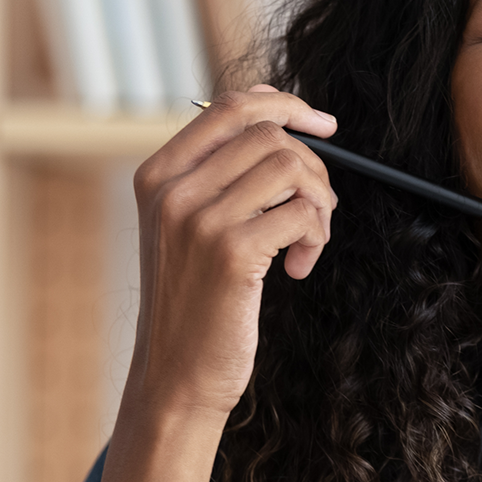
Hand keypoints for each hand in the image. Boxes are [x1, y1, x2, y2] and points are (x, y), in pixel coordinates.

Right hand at [125, 85, 338, 419]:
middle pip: (271, 137)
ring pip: (292, 169)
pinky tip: (299, 268)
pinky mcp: (232, 253)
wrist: (176, 377)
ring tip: (307, 242)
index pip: (229, 107)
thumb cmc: (196, 301)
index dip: (285, 105)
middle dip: (312, 170)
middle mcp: (172, 191)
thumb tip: (276, 111)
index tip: (323, 125)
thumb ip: (220, 173)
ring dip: (318, 205)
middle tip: (316, 213)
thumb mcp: (190, 227)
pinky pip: (303, 213)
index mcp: (158, 175)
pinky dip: (316, 237)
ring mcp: (199, 220)